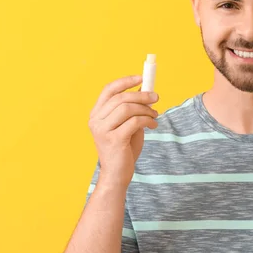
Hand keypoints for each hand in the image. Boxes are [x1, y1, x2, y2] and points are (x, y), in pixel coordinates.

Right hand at [88, 74, 158, 188]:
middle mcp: (96, 121)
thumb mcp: (127, 124)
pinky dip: (147, 120)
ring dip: (145, 109)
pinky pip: (134, 122)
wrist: (117, 174)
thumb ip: (132, 108)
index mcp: (96, 114)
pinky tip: (152, 125)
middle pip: (121, 98)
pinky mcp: (113, 140)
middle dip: (142, 95)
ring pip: (127, 108)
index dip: (125, 81)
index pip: (108, 90)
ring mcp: (102, 130)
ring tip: (154, 115)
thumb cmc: (124, 148)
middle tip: (156, 97)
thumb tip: (145, 88)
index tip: (142, 77)